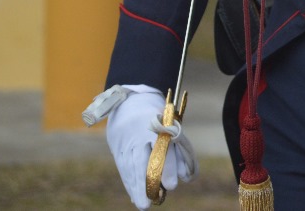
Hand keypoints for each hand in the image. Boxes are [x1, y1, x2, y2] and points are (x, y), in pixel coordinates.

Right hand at [105, 84, 197, 208]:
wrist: (129, 105)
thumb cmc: (158, 119)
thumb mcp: (171, 128)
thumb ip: (180, 152)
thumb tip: (187, 176)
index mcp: (158, 125)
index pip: (163, 148)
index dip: (168, 167)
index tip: (172, 185)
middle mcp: (140, 133)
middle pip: (142, 159)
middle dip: (148, 180)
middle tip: (155, 199)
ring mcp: (127, 141)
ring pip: (130, 166)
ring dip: (136, 187)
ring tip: (143, 204)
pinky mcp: (118, 148)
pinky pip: (123, 168)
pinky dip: (129, 183)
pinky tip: (135, 196)